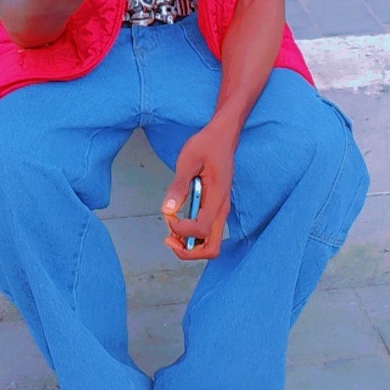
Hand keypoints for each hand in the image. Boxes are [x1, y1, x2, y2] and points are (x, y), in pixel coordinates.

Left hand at [161, 124, 235, 260]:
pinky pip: (206, 233)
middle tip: (169, 238)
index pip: (201, 230)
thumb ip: (179, 186)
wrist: (222, 137)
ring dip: (189, 246)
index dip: (182, 230)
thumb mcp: (188, 160)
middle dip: (188, 251)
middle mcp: (222, 209)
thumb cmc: (206, 145)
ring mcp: (220, 211)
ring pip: (209, 245)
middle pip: (211, 249)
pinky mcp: (215, 209)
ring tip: (171, 231)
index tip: (169, 216)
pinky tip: (178, 222)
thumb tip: (167, 210)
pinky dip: (192, 237)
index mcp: (217, 198)